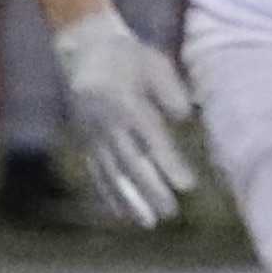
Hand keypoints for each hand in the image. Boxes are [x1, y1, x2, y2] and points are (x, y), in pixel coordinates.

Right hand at [53, 11, 199, 226]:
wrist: (84, 49)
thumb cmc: (131, 57)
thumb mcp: (155, 64)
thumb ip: (170, 91)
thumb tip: (185, 118)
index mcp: (125, 101)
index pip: (150, 138)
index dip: (169, 163)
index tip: (187, 186)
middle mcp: (105, 121)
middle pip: (129, 161)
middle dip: (150, 189)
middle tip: (170, 213)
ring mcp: (91, 133)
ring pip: (110, 172)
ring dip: (128, 199)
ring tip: (147, 223)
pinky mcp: (84, 141)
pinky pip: (95, 171)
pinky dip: (108, 194)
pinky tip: (121, 214)